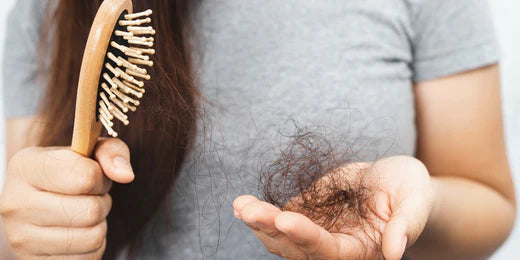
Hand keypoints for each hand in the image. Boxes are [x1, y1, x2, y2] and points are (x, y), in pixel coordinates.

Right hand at [0, 138, 133, 258]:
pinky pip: (87, 258)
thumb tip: (126, 175)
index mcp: (25, 167)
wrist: (35, 202)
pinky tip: (77, 232)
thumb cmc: (67, 173)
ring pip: (92, 236)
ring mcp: (21, 237)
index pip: (85, 177)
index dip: (100, 177)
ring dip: (99, 225)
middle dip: (101, 202)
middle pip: (91, 210)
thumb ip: (111, 152)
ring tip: (83, 213)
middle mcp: (15, 203)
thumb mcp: (88, 152)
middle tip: (89, 196)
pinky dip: (92, 246)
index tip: (92, 175)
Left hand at [233, 156, 434, 259]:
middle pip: (296, 248)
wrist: (394, 180)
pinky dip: (260, 213)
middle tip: (250, 210)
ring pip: (281, 237)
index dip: (306, 237)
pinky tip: (242, 204)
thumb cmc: (410, 191)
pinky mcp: (305, 214)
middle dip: (271, 229)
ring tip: (241, 205)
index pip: (329, 251)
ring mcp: (315, 231)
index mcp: (360, 250)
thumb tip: (396, 252)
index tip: (285, 218)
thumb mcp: (415, 201)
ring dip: (259, 223)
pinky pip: (278, 219)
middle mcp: (333, 247)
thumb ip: (406, 225)